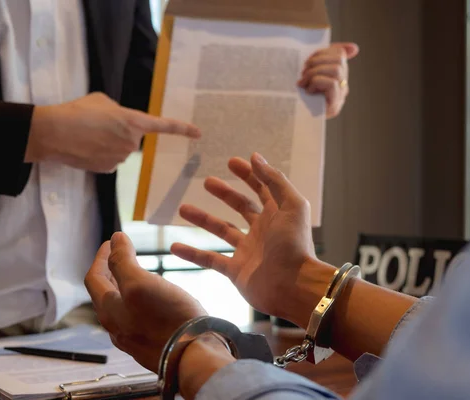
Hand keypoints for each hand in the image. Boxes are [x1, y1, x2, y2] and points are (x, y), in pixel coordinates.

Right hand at [26, 92, 200, 171]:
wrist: (53, 132)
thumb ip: (119, 111)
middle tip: (98, 125)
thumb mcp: (102, 101)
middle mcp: (132, 142)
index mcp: (134, 121)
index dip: (182, 129)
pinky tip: (86, 148)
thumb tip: (120, 122)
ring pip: (120, 150)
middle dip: (120, 132)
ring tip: (88, 135)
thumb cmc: (77, 111)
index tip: (198, 134)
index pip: (164, 126)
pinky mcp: (109, 169)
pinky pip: (110, 160)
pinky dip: (101, 155)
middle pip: (133, 138)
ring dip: (108, 143)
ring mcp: (121, 158)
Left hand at [84, 232, 206, 371]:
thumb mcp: (140, 283)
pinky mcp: (150, 344)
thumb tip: (115, 239)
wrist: (195, 355)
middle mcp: (116, 327)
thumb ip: (122, 261)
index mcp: (108, 310)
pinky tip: (154, 298)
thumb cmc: (168, 319)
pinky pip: (137, 318)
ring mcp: (133, 338)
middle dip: (111, 270)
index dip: (101, 256)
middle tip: (120, 254)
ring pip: (121, 307)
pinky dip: (139, 301)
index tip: (111, 241)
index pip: (94, 278)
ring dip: (124, 286)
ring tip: (137, 273)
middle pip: (105, 294)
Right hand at [171, 153, 334, 326]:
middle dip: (224, 193)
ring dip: (202, 219)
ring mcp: (247, 251)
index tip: (231, 162)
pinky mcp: (236, 271)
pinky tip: (174, 246)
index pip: (261, 188)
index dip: (248, 174)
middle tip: (207, 181)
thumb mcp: (291, 205)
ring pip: (221, 231)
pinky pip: (209, 260)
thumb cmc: (295, 245)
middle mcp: (262, 230)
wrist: (293, 287)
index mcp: (277, 214)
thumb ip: (274, 180)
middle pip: (240, 207)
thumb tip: (255, 156)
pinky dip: (192, 253)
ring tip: (182, 208)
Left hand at [298, 42, 359, 118]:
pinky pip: (332, 84)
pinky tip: (308, 91)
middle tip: (303, 72)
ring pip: (336, 70)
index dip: (323, 52)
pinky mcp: (334, 106)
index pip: (340, 53)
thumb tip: (354, 48)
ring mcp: (340, 96)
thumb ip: (324, 59)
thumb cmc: (299, 96)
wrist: (292, 121)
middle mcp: (343, 85)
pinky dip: (317, 83)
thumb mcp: (310, 74)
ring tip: (303, 82)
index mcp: (338, 74)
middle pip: (339, 60)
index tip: (308, 60)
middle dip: (317, 62)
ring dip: (315, 72)